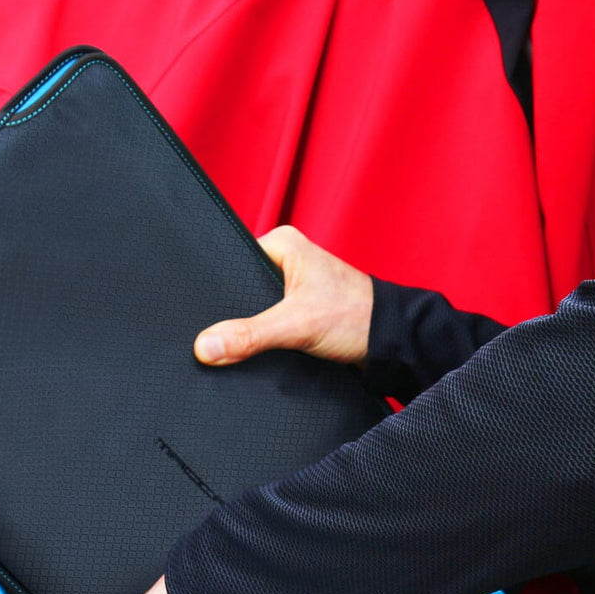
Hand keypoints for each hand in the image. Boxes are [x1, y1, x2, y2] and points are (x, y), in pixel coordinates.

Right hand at [194, 225, 372, 366]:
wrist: (390, 344)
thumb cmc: (357, 318)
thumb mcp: (294, 326)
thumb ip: (248, 336)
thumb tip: (205, 345)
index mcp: (282, 244)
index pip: (230, 264)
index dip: (217, 294)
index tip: (204, 318)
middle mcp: (286, 261)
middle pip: (238, 290)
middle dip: (233, 316)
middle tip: (230, 335)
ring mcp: (292, 287)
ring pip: (252, 310)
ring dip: (250, 330)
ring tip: (250, 342)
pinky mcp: (298, 311)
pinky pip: (266, 324)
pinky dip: (263, 339)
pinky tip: (262, 349)